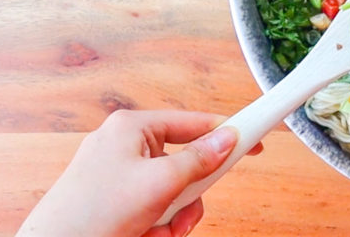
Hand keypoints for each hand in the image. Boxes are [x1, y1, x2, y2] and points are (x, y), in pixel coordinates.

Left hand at [17, 110, 261, 236]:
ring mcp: (117, 176)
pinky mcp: (114, 203)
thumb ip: (200, 160)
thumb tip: (228, 139)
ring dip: (174, 217)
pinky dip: (157, 227)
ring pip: (172, 192)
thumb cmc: (94, 212)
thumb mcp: (160, 182)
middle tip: (186, 209)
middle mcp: (123, 147)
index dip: (226, 132)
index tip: (255, 140)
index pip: (192, 122)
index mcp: (131, 128)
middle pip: (184, 163)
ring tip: (159, 232)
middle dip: (189, 196)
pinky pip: (154, 209)